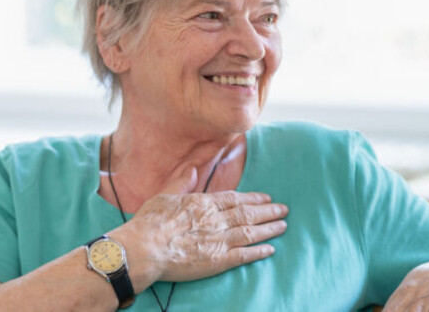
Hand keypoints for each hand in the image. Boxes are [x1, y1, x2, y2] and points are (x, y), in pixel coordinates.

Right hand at [110, 183, 288, 288]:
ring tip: (283, 226)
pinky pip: (244, 255)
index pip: (235, 199)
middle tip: (284, 209)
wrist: (144, 248)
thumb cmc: (150, 223)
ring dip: (269, 228)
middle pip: (248, 213)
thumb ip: (181, 182)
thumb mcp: (164, 195)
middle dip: (268, 211)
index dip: (253, 198)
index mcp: (203, 203)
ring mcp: (219, 240)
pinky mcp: (218, 261)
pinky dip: (259, 252)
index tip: (266, 197)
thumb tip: (192, 169)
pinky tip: (270, 249)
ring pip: (251, 232)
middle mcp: (216, 220)